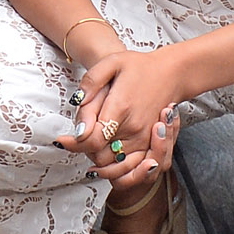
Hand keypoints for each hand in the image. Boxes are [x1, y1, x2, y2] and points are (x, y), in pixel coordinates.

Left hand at [62, 45, 188, 185]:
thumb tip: (77, 106)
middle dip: (85, 151)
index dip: (74, 143)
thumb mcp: (111, 63)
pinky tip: (106, 160)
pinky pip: (131, 169)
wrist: (170, 73)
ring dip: (100, 163)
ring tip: (90, 148)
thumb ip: (91, 84)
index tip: (62, 140)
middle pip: (101, 156)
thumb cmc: (138, 67)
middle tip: (77, 138)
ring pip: (115, 167)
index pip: (92, 140)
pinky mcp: (150, 146)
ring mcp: (144, 140)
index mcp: (121, 108)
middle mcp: (134, 129)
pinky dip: (117, 170)